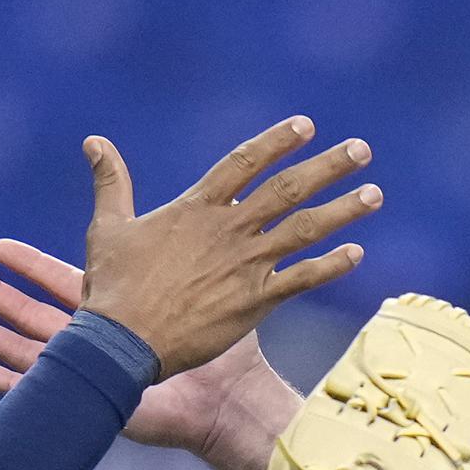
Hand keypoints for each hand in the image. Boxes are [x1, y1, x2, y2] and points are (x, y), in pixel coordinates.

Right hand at [0, 239, 295, 458]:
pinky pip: (37, 392)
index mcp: (118, 311)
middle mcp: (98, 340)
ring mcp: (90, 373)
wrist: (227, 398)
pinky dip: (4, 382)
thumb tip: (193, 200)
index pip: (64, 282)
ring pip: (27, 348)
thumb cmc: (222, 346)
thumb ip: (177, 247)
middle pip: (35, 312)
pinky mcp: (89, 403)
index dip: (30, 265)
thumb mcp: (192, 283)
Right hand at [70, 117, 378, 377]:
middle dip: (328, 166)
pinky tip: (356, 253)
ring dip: (342, 210)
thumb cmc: (112, 287)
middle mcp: (228, 230)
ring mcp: (245, 265)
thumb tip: (94, 142)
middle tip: (361, 149)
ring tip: (374, 194)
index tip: (306, 125)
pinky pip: (303, 279)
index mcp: (196, 208)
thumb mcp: (107, 228)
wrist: (122, 344)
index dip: (277, 142)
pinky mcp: (255, 302)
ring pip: (304, 230)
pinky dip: (330, 266)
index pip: (244, 163)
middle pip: (288, 189)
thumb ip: (111, 182)